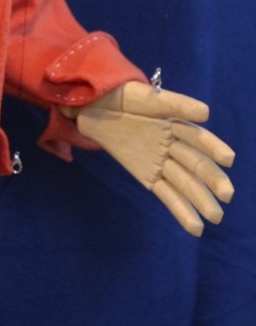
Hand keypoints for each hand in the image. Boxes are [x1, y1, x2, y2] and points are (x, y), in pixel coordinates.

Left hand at [75, 81, 234, 235]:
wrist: (97, 108)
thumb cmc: (126, 98)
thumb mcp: (148, 98)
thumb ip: (176, 105)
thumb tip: (206, 113)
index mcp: (177, 125)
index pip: (198, 138)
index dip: (213, 147)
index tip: (228, 159)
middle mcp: (175, 146)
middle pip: (196, 164)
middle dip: (211, 180)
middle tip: (226, 195)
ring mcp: (163, 163)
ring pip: (185, 183)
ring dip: (200, 200)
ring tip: (216, 217)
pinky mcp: (150, 177)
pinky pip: (167, 195)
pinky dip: (181, 210)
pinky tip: (196, 228)